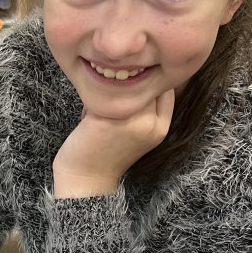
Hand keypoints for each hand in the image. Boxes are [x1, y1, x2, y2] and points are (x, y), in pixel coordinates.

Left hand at [53, 89, 174, 197]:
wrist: (87, 180)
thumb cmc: (108, 152)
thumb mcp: (139, 132)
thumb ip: (147, 108)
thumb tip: (140, 72)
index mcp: (161, 127)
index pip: (165, 87)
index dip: (147, 80)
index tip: (131, 85)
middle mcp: (149, 123)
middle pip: (143, 83)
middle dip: (125, 84)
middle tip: (108, 98)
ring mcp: (128, 121)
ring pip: (120, 85)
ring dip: (106, 91)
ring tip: (97, 109)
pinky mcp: (105, 120)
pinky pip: (98, 94)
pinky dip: (89, 102)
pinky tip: (86, 117)